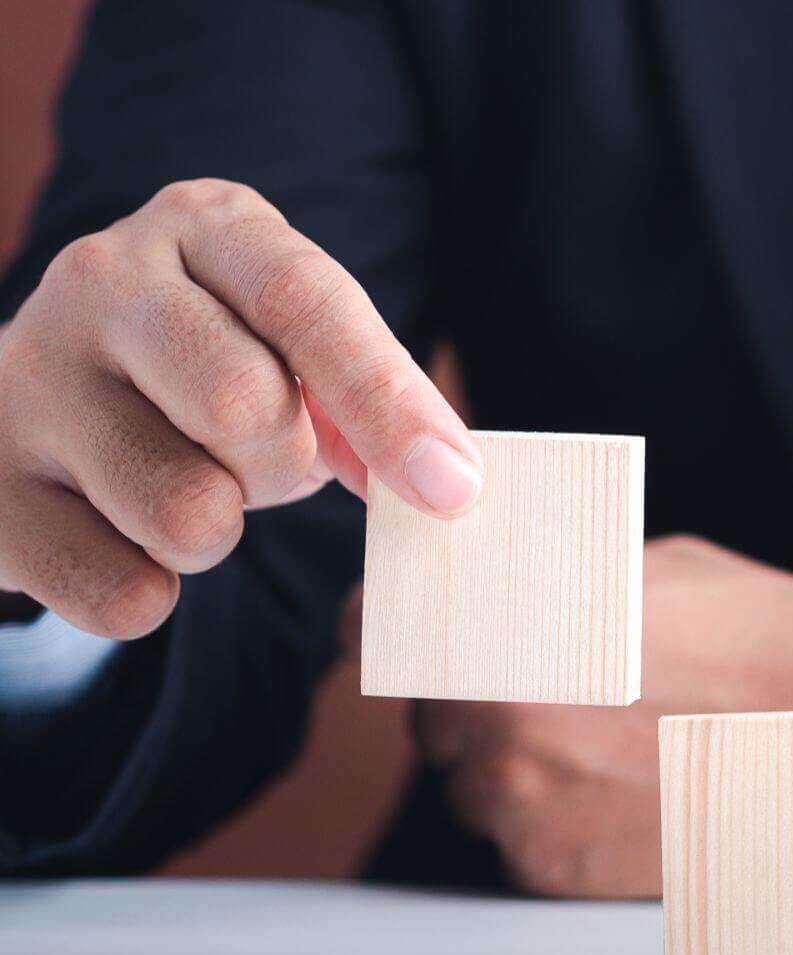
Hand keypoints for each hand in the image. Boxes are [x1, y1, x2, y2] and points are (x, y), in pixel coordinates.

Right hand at [0, 179, 481, 639]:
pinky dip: (147, 592)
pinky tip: (120, 538)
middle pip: (244, 406)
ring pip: (184, 509)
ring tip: (184, 490)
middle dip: (282, 467)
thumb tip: (440, 481)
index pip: (307, 303)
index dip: (387, 403)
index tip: (452, 488)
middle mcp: (99, 277)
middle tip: (256, 462)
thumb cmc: (209, 376)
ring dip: (216, 536)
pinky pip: (116, 591)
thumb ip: (367, 400)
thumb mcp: (292, 353)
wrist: (41, 411)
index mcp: (203, 227)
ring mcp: (24, 376)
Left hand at [413, 534, 792, 897]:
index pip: (381, 631)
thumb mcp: (643, 570)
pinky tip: (632, 786)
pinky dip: (560, 820)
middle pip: (432, 721)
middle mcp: (498, 725)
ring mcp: (527, 806)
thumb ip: (550, 585)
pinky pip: (525, 843)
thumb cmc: (763, 636)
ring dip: (518, 768)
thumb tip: (504, 583)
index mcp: (507, 634)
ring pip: (477, 789)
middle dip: (477, 704)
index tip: (404, 629)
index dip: (388, 627)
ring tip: (612, 741)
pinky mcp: (562, 871)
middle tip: (556, 690)